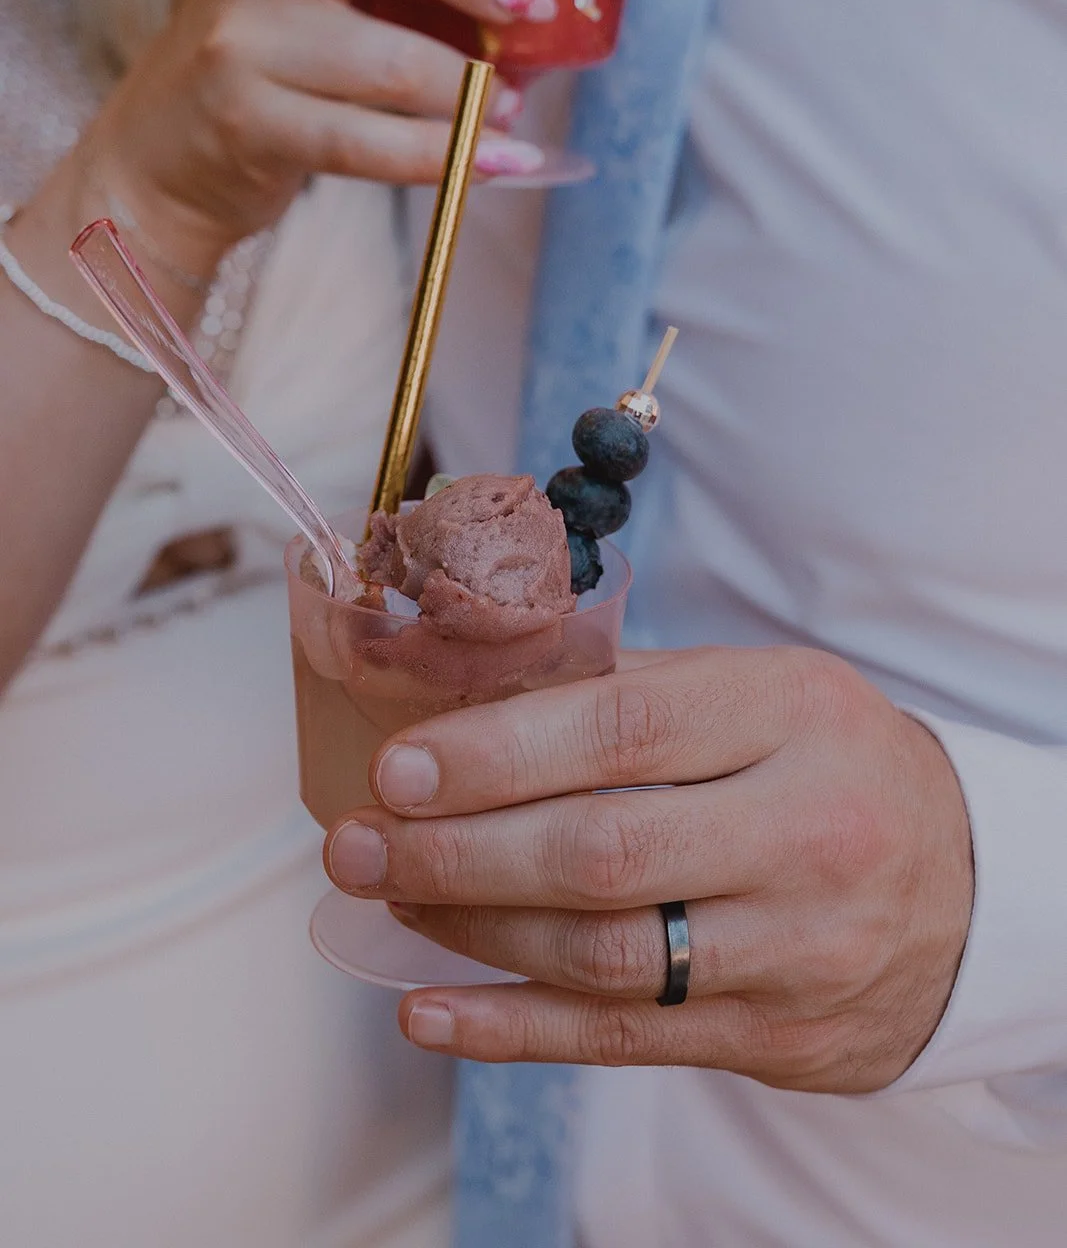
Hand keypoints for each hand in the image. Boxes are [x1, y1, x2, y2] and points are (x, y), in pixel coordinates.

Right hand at [77, 0, 547, 268]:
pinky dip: (451, 155)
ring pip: (382, 56)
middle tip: (528, 7)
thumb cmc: (271, 58)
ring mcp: (243, 45)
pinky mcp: (251, 128)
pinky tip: (501, 160)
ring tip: (511, 105)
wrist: (162, 156)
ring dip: (471, 86)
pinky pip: (367, 143)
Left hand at [323, 646, 973, 1092]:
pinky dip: (512, 1031)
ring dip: (472, 932)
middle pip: (603, 853)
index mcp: (793, 716)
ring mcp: (796, 946)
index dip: (498, 752)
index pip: (625, 731)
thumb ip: (630, 689)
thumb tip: (463, 699)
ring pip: (605, 954)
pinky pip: (625, 1041)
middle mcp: (804, 832)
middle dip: (459, 851)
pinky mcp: (777, 1034)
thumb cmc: (830, 766)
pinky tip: (429, 1011)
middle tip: (359, 842)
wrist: (964, 888)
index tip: (400, 766)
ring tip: (388, 901)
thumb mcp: (763, 691)